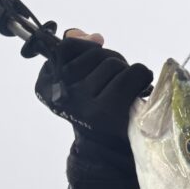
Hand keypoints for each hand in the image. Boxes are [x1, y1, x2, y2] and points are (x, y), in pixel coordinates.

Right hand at [35, 27, 152, 138]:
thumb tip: (95, 37)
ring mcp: (85, 103)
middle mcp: (62, 94)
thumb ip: (79, 52)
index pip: (67, 47)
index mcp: (47, 85)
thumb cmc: (94, 109)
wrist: (105, 151)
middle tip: (114, 81)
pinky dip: (142, 77)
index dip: (87, 46)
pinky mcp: (109, 111)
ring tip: (125, 90)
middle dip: (112, 61)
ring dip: (126, 72)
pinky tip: (140, 89)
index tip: (95, 59)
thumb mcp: (79, 81)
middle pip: (97, 53)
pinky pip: (133, 74)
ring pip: (115, 63)